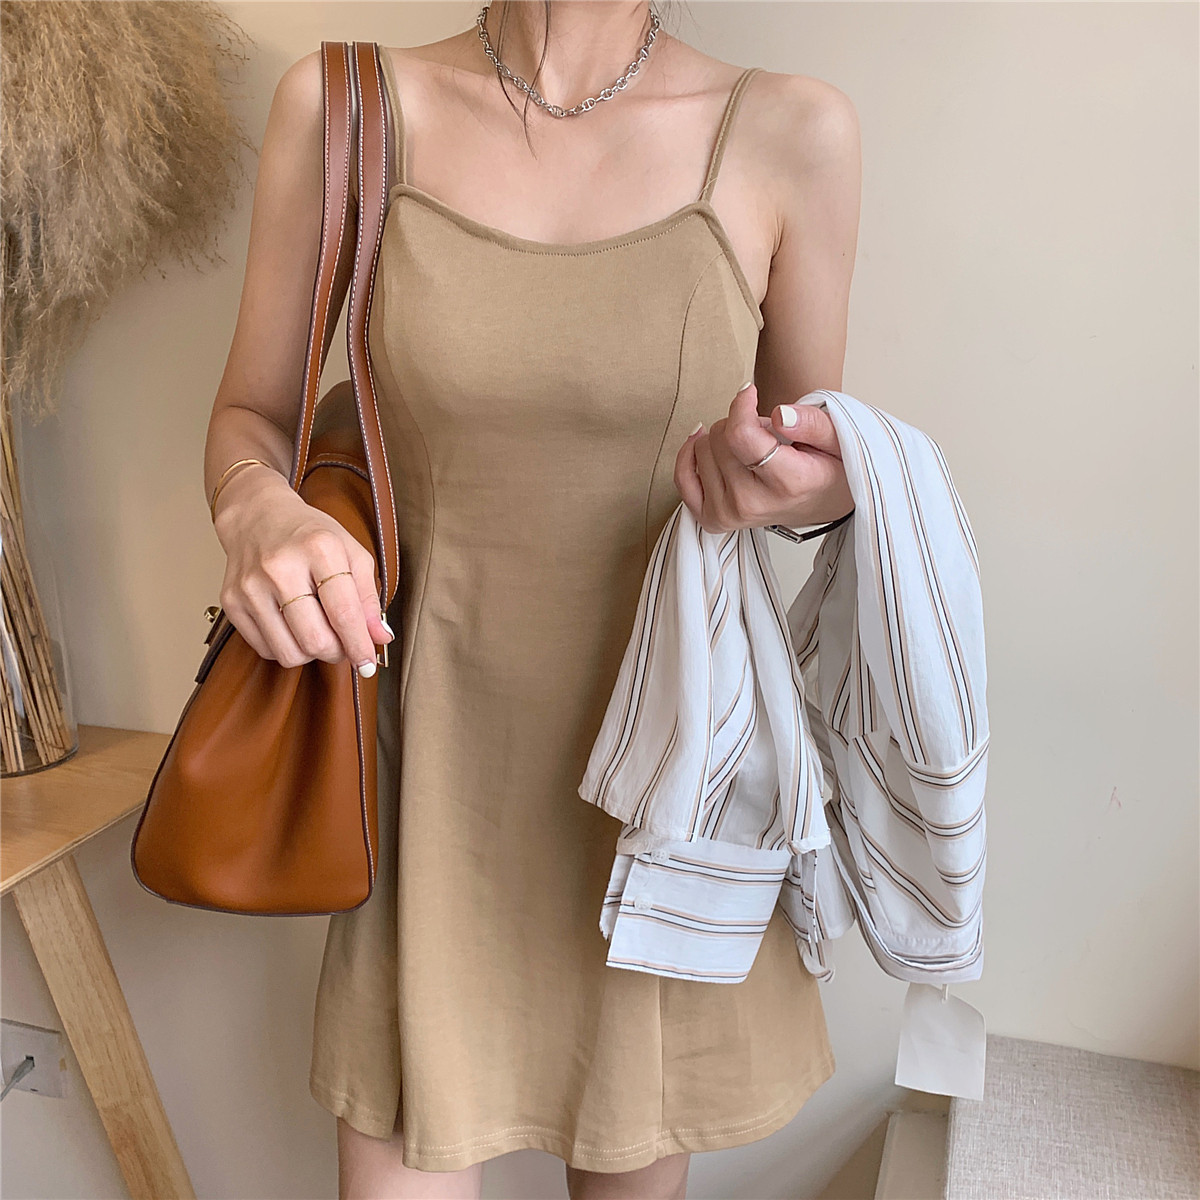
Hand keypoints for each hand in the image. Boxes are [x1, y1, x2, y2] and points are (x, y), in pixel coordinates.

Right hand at [211, 464, 393, 674]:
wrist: (257, 517)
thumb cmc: (309, 535)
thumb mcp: (351, 553)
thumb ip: (369, 598)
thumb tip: (380, 638)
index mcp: (319, 548)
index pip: (343, 613)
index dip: (359, 645)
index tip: (368, 664)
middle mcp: (280, 567)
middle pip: (315, 640)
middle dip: (337, 652)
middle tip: (343, 643)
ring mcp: (251, 586)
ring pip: (289, 653)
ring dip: (311, 653)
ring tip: (318, 631)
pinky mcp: (231, 602)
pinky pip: (266, 649)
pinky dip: (286, 647)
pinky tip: (292, 626)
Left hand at [673, 382, 853, 533]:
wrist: (825, 503)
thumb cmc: (829, 469)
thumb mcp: (838, 439)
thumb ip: (813, 424)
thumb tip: (780, 415)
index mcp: (787, 483)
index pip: (741, 435)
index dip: (741, 405)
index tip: (750, 393)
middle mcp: (752, 503)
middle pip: (720, 437)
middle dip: (740, 422)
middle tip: (764, 433)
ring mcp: (728, 514)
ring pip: (701, 448)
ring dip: (724, 438)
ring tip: (751, 449)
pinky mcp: (712, 518)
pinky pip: (682, 476)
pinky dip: (690, 453)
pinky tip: (707, 442)